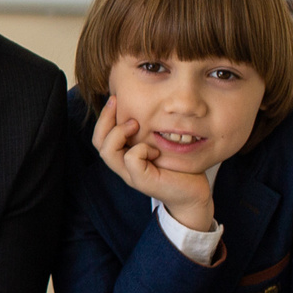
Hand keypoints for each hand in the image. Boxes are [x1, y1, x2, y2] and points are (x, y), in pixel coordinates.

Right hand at [91, 96, 214, 233]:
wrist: (193, 194)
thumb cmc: (179, 167)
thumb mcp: (161, 144)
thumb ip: (150, 131)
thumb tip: (147, 103)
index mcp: (125, 156)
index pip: (101, 136)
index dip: (103, 117)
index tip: (115, 98)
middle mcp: (123, 166)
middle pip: (98, 142)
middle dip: (104, 119)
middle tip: (117, 102)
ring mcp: (130, 174)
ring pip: (107, 151)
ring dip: (118, 133)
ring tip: (135, 124)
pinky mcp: (142, 181)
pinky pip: (131, 159)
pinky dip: (141, 149)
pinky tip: (156, 150)